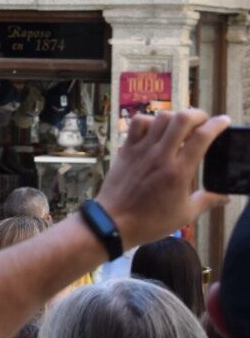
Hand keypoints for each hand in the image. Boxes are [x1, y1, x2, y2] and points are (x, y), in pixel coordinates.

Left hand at [96, 110, 230, 248]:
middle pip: (182, 118)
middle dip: (198, 114)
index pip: (202, 137)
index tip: (224, 121)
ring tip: (180, 125)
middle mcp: (161, 155)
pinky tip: (155, 130)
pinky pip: (137, 123)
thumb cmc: (150, 222)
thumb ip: (207, 201)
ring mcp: (141, 150)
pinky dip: (149, 120)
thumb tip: (226, 197)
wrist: (113, 223)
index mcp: (179, 171)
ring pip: (160, 117)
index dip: (217, 124)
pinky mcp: (126, 150)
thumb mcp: (185, 215)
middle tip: (203, 122)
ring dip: (175, 116)